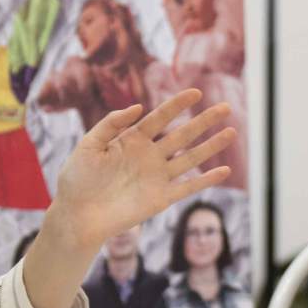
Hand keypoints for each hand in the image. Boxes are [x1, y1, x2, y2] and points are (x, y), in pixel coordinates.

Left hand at [46, 91, 233, 251]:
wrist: (76, 215)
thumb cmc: (77, 180)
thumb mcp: (89, 144)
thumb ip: (111, 123)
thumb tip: (138, 107)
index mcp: (132, 139)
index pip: (160, 117)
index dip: (178, 104)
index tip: (195, 92)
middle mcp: (149, 156)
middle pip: (183, 134)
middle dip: (204, 121)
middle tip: (225, 107)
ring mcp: (157, 177)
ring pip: (191, 158)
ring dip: (212, 146)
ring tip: (231, 132)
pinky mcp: (161, 199)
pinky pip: (188, 187)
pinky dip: (207, 180)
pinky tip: (224, 170)